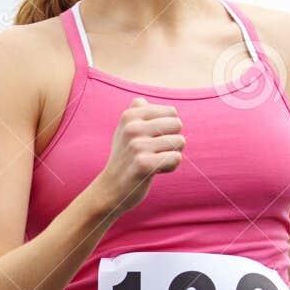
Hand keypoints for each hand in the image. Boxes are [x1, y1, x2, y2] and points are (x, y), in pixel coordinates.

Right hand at [95, 97, 183, 218]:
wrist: (110, 188)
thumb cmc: (124, 157)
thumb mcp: (123, 130)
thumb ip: (135, 112)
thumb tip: (142, 101)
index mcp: (130, 115)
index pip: (171, 112)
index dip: (168, 128)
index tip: (153, 139)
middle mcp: (132, 127)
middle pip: (177, 125)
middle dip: (173, 140)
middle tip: (156, 152)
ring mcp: (137, 146)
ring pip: (179, 142)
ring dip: (172, 154)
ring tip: (154, 161)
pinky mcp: (144, 165)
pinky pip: (176, 158)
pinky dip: (170, 167)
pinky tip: (155, 171)